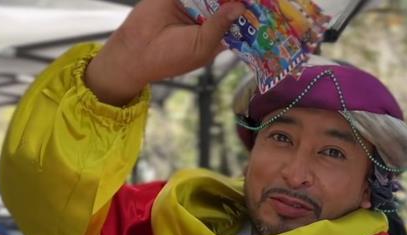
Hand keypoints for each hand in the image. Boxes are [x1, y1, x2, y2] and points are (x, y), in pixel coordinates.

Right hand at [85, 0, 244, 105]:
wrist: (138, 49)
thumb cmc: (173, 56)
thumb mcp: (203, 44)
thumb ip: (220, 25)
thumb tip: (240, 6)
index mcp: (218, 36)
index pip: (240, 22)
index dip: (252, 14)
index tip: (268, 5)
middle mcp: (208, 18)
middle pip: (229, 3)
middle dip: (238, 0)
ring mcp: (194, 4)